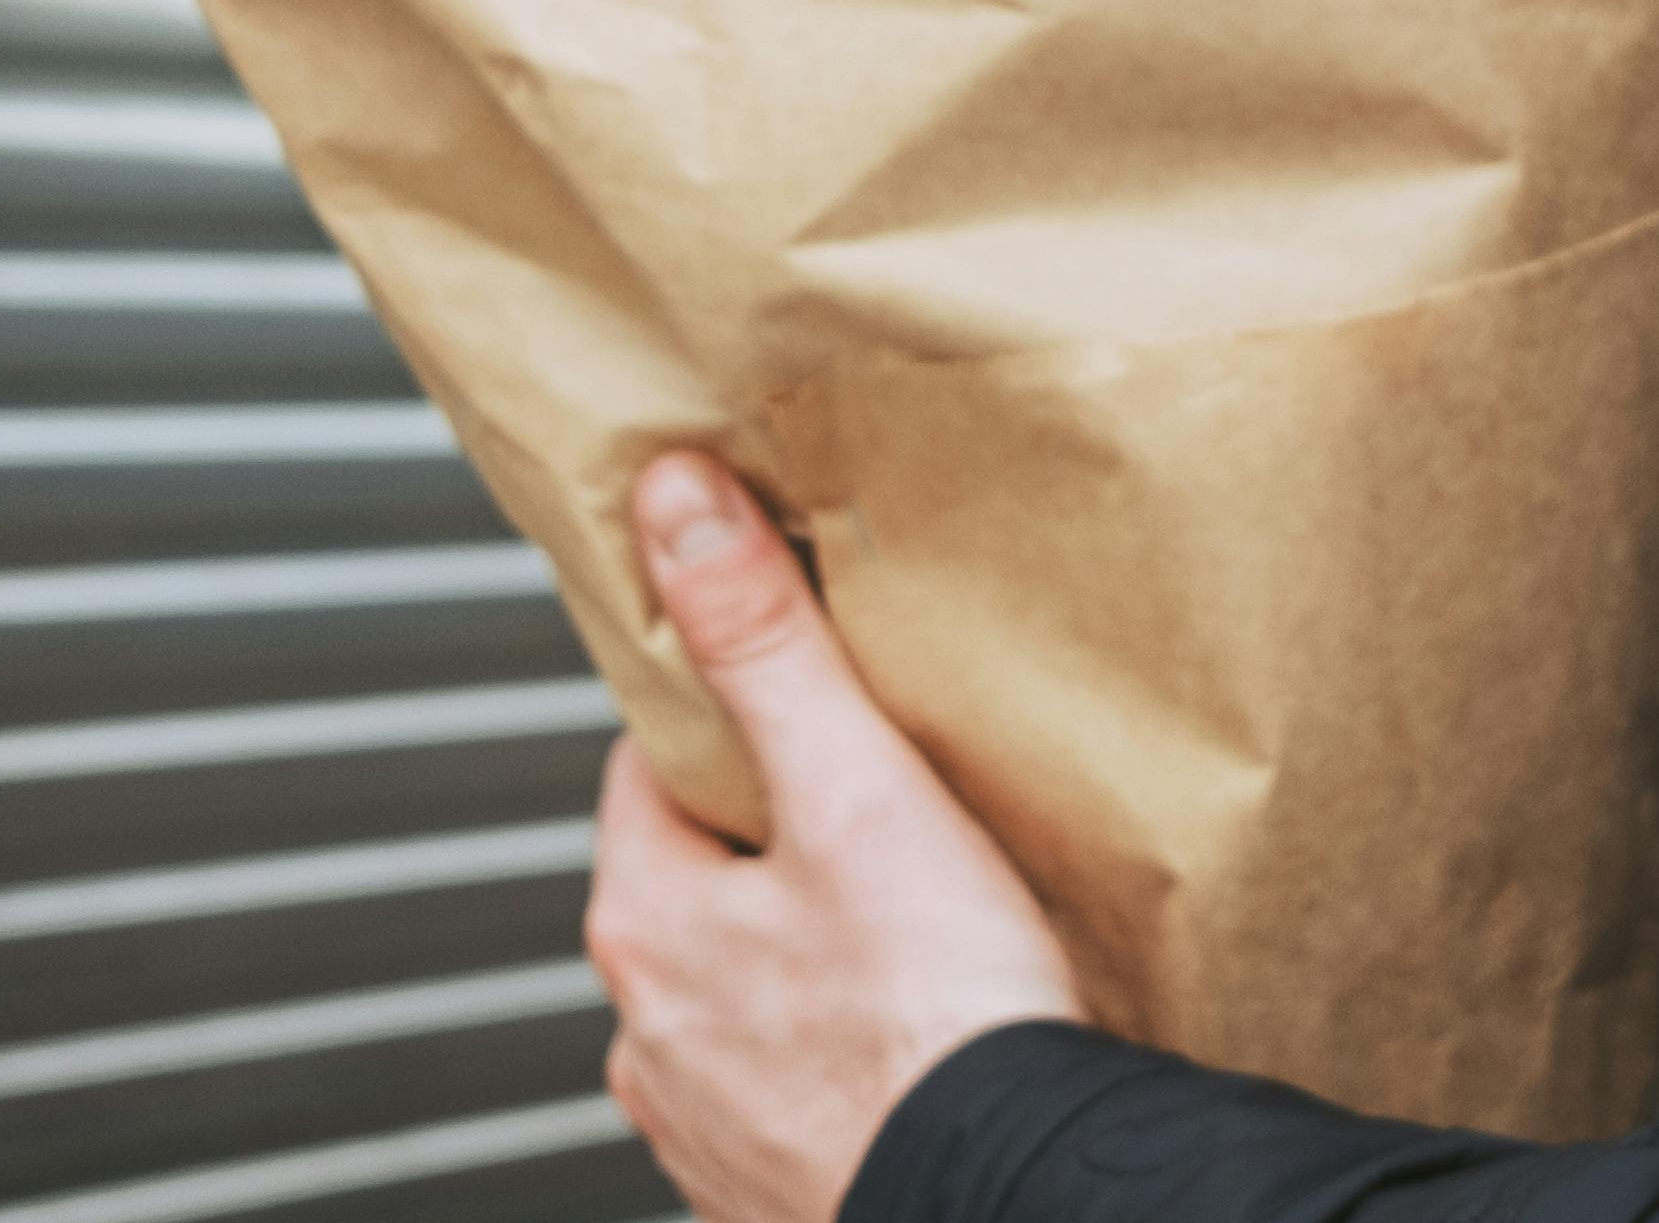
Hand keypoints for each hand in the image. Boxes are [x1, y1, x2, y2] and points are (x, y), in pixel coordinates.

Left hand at [586, 450, 1091, 1222]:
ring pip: (738, 1000)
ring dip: (798, 965)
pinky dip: (835, 1065)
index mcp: (644, 924)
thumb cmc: (940, 1019)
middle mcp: (647, 1040)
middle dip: (772, 848)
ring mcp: (703, 1133)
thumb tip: (673, 505)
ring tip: (910, 937)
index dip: (728, 720)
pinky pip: (789, 1097)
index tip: (799, 704)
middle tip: (879, 817)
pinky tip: (913, 1046)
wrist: (1014, 1200)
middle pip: (693, 888)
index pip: (649, 771)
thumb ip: (763, 643)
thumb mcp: (855, 790)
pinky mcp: (772, 1199)